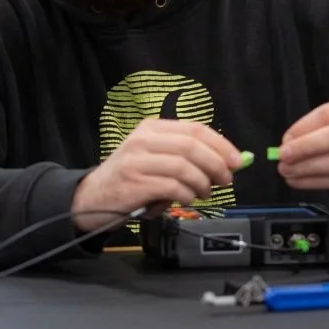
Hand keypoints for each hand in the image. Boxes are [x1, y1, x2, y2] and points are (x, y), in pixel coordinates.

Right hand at [71, 119, 243, 226]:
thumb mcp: (155, 159)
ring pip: (184, 167)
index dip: (221, 145)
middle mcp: (143, 140)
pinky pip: (172, 187)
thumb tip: (226, 163)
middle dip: (216, 164)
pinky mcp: (134, 183)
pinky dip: (187, 194)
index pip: (195, 129)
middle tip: (226, 180)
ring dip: (202, 183)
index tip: (237, 161)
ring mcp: (137, 161)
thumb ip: (186, 157)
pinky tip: (187, 199)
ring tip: (205, 193)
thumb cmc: (130, 178)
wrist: (92, 197)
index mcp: (152, 129)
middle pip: (192, 146)